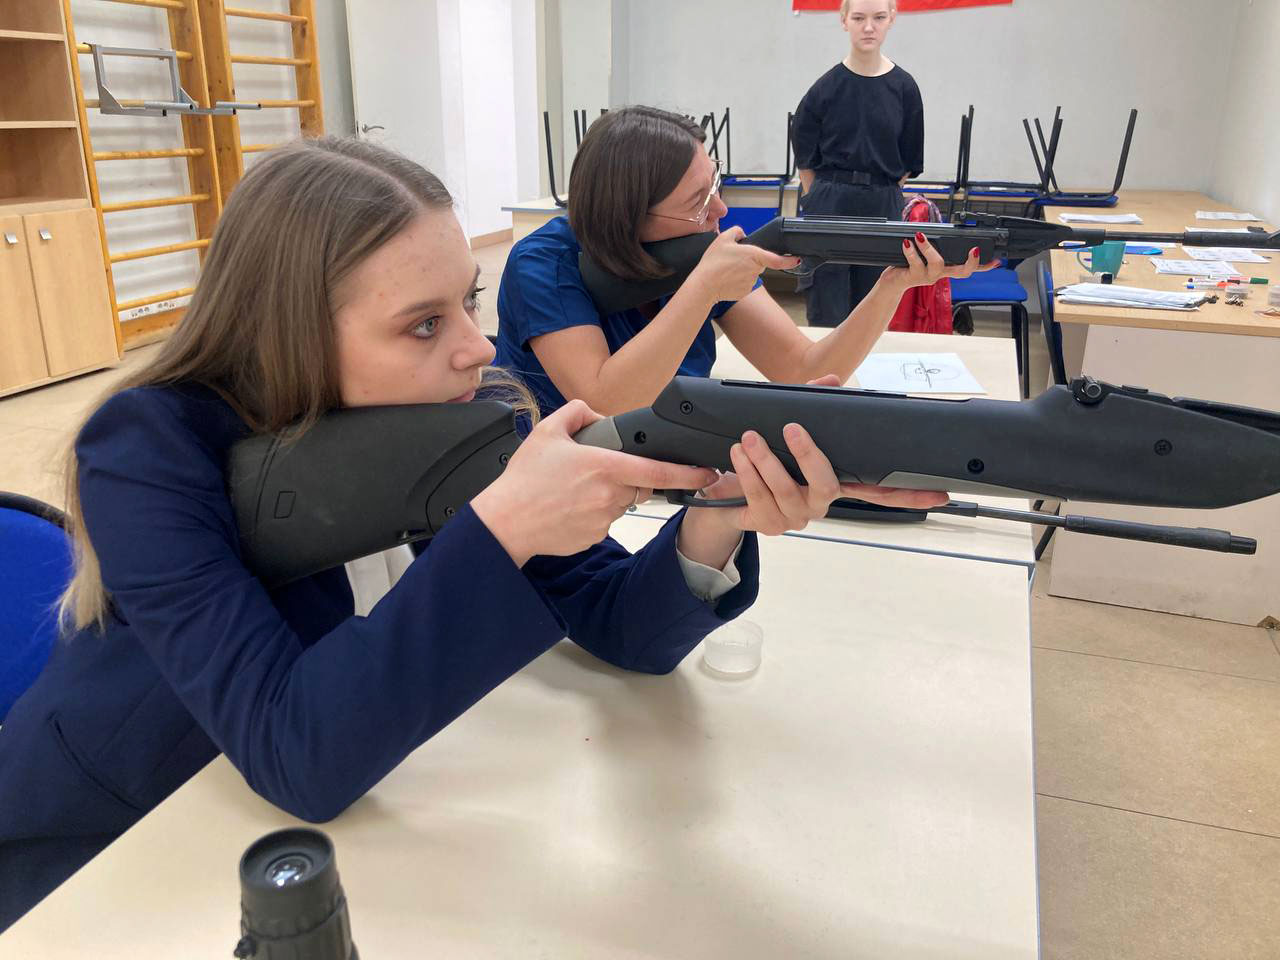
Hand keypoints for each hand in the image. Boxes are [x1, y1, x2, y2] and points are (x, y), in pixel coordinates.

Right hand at [471, 400, 717, 566]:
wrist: (505, 522)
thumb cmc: (524, 479)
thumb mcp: (548, 431)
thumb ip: (578, 413)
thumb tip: (598, 416)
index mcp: (605, 467)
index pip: (659, 471)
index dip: (688, 474)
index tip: (707, 473)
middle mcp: (610, 495)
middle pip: (638, 485)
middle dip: (628, 477)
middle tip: (596, 473)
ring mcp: (604, 519)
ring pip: (621, 503)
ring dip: (609, 494)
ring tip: (574, 489)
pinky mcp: (595, 536)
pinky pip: (605, 520)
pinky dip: (594, 511)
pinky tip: (569, 506)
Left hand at [677, 375, 948, 556]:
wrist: (721, 492)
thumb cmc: (765, 456)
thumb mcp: (787, 425)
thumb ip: (811, 401)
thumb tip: (833, 381)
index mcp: (834, 481)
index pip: (879, 491)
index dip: (909, 494)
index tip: (941, 494)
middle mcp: (821, 504)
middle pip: (828, 487)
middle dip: (807, 456)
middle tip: (790, 428)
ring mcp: (795, 517)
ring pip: (787, 491)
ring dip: (765, 461)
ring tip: (747, 438)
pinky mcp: (767, 525)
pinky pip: (759, 499)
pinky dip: (747, 473)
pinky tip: (737, 455)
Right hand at [686, 226, 801, 302]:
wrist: (705, 284)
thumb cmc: (713, 262)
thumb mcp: (723, 238)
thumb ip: (736, 232)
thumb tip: (743, 234)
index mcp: (754, 255)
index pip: (777, 260)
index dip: (790, 260)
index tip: (798, 260)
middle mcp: (756, 270)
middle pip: (758, 263)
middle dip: (749, 261)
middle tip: (732, 260)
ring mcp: (751, 282)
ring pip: (750, 274)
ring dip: (742, 271)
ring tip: (726, 270)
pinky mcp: (745, 291)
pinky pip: (744, 284)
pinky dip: (737, 281)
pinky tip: (726, 279)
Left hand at [882, 232, 997, 290]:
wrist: (893, 283)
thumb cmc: (910, 266)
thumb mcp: (926, 257)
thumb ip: (936, 247)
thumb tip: (941, 229)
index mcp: (945, 269)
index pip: (969, 269)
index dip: (984, 267)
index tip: (996, 261)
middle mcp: (939, 274)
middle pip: (962, 272)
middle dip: (971, 262)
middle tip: (975, 250)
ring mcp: (928, 277)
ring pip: (936, 264)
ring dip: (929, 248)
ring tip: (920, 236)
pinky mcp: (913, 277)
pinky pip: (915, 263)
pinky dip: (911, 251)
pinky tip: (908, 242)